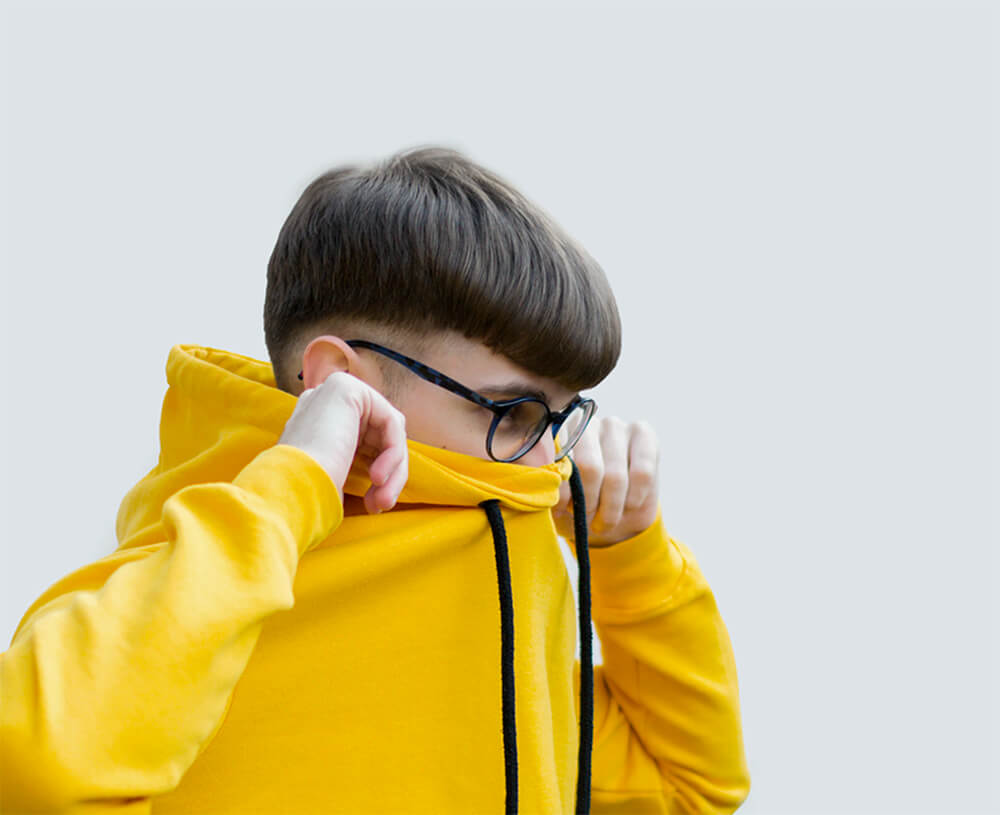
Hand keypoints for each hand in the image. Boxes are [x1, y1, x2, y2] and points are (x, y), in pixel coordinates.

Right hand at [278, 371, 408, 513]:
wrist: (288, 492)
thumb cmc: (308, 495)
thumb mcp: (337, 476)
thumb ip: (358, 462)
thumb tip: (390, 469)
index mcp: (316, 420)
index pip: (364, 440)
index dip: (375, 471)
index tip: (373, 505)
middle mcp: (323, 401)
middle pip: (379, 434)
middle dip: (390, 473)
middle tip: (382, 505)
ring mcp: (333, 391)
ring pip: (389, 430)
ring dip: (394, 469)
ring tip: (382, 500)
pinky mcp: (348, 389)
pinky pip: (391, 422)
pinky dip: (392, 454)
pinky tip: (378, 479)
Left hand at [552, 416, 659, 546]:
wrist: (613, 515)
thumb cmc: (579, 504)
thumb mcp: (560, 502)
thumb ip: (552, 489)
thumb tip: (550, 487)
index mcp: (558, 436)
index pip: (558, 459)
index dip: (562, 489)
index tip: (562, 508)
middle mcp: (586, 424)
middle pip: (589, 467)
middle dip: (589, 502)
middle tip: (587, 517)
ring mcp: (616, 426)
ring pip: (616, 475)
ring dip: (611, 508)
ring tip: (605, 520)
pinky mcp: (644, 434)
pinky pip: (642, 473)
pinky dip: (634, 498)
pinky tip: (629, 505)